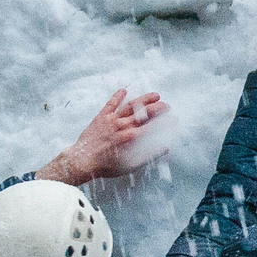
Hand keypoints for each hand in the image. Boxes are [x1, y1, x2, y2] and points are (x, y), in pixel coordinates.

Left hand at [36, 87, 168, 185]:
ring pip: (131, 106)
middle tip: (167, 106)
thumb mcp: (130, 165)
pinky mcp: (101, 117)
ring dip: (144, 99)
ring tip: (155, 95)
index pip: (153, 126)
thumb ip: (148, 156)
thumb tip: (165, 149)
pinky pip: (110, 104)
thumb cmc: (106, 166)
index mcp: (131, 137)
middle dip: (158, 108)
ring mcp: (112, 120)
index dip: (166, 122)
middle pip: (144, 113)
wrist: (81, 161)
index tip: (174, 119)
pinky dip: (117, 96)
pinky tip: (124, 90)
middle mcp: (123, 125)